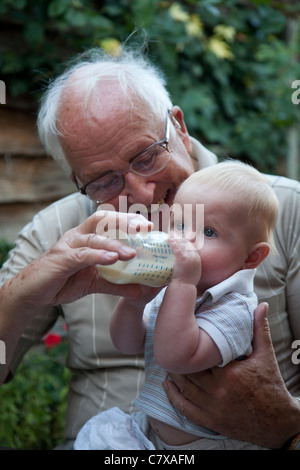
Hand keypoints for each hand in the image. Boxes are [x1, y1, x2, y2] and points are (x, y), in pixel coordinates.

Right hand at [5, 211, 152, 307]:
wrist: (33, 292)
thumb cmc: (63, 281)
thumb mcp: (95, 283)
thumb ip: (117, 284)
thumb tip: (141, 290)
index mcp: (86, 237)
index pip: (109, 221)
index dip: (128, 219)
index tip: (147, 225)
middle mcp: (78, 235)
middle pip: (102, 220)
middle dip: (124, 221)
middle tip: (144, 228)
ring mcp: (68, 245)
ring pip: (94, 238)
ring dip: (114, 245)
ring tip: (132, 253)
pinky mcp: (61, 259)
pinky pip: (81, 255)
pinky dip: (98, 256)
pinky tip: (112, 259)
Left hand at [163, 303, 299, 447]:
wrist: (278, 422)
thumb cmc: (272, 387)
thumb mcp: (266, 356)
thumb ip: (260, 329)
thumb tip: (261, 305)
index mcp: (230, 374)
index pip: (202, 356)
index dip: (192, 345)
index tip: (184, 334)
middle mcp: (218, 391)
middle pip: (190, 371)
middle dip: (180, 359)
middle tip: (171, 345)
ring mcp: (213, 408)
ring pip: (185, 388)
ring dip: (174, 375)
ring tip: (168, 360)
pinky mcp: (211, 421)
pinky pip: (186, 410)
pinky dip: (174, 397)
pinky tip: (167, 385)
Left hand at [168, 235, 200, 285]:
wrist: (183, 288)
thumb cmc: (184, 284)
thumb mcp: (191, 275)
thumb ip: (188, 268)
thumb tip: (183, 265)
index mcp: (197, 260)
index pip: (192, 247)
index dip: (186, 242)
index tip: (181, 238)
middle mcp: (195, 257)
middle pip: (188, 243)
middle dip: (181, 237)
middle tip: (174, 233)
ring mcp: (189, 257)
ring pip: (183, 244)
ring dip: (176, 237)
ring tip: (170, 233)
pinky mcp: (183, 258)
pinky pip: (177, 247)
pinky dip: (173, 242)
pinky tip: (168, 238)